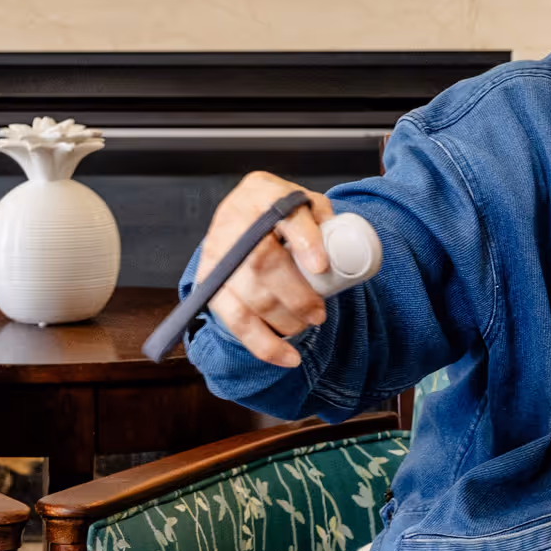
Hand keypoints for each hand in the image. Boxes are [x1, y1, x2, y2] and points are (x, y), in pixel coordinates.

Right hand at [197, 173, 336, 368]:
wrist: (241, 215)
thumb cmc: (279, 211)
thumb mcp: (305, 201)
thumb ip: (324, 219)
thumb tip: (341, 251)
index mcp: (262, 192)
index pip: (284, 214)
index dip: (304, 240)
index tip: (322, 267)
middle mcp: (233, 222)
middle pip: (262, 263)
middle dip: (296, 296)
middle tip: (319, 312)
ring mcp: (217, 255)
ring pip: (248, 298)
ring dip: (284, 321)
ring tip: (306, 326)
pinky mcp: (209, 284)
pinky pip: (233, 321)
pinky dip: (263, 345)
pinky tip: (288, 358)